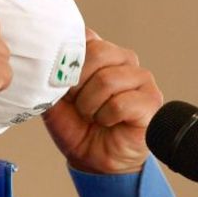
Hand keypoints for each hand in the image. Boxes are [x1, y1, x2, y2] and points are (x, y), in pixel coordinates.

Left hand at [42, 30, 162, 173]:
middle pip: (97, 53)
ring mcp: (141, 79)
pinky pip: (120, 103)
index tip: (62, 83)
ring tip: (92, 116)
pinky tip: (108, 123)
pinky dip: (106, 117)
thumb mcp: (55, 97)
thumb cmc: (77, 127)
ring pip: (107, 80)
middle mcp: (124, 60)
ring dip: (90, 105)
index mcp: (101, 53)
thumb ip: (52, 72)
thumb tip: (46, 53)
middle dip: (78, 85)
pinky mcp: (151, 101)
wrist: (93, 160)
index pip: (86, 36)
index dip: (69, 61)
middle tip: (78, 105)